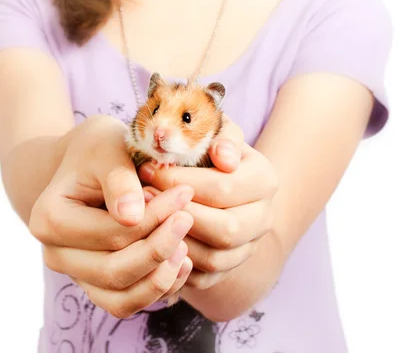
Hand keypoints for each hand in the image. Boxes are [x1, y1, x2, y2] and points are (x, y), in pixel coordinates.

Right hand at [28, 115, 194, 317]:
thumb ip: (119, 180)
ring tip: (186, 247)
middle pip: (112, 271)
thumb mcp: (108, 149)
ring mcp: (75, 274)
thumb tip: (132, 216)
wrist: (89, 162)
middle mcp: (55, 254)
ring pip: (120, 299)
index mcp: (49, 219)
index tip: (185, 193)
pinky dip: (156, 290)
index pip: (110, 232)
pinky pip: (126, 303)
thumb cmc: (99, 150)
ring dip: (159, 279)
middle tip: (189, 219)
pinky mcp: (94, 284)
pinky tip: (180, 262)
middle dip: (158, 249)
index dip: (153, 218)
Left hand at [139, 114, 278, 289]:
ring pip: (214, 257)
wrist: (207, 178)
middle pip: (226, 229)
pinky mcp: (227, 269)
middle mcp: (263, 217)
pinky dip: (175, 263)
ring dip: (174, 239)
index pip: (223, 187)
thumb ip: (220, 136)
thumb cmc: (202, 147)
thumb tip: (225, 159)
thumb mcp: (211, 129)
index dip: (180, 181)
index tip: (146, 169)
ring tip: (144, 218)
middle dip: (178, 213)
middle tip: (142, 197)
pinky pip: (203, 277)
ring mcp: (248, 247)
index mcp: (264, 179)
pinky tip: (151, 241)